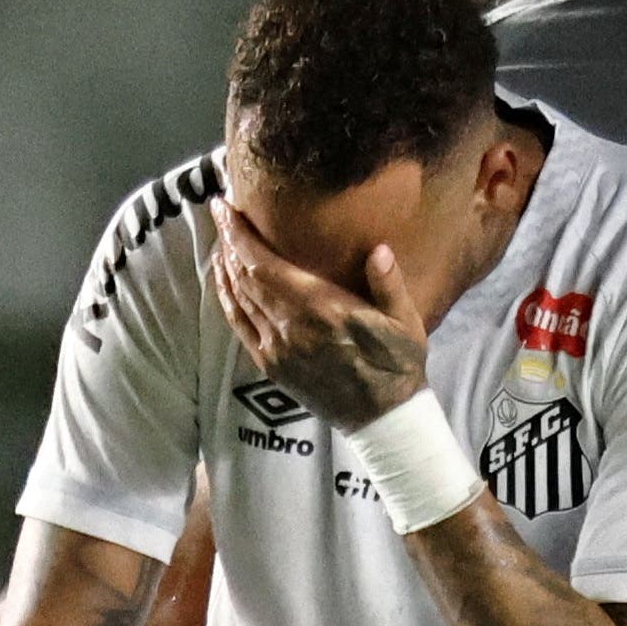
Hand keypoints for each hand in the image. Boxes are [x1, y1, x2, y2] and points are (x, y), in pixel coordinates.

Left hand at [209, 200, 429, 432]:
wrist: (382, 418)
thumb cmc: (397, 365)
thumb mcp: (406, 323)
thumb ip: (390, 284)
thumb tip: (379, 250)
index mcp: (322, 309)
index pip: (264, 265)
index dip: (239, 235)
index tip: (226, 207)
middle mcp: (291, 327)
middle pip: (245, 276)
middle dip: (229, 242)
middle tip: (221, 213)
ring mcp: (277, 349)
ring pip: (238, 299)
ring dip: (226, 267)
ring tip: (220, 240)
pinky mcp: (271, 366)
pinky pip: (238, 326)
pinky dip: (227, 299)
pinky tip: (223, 281)